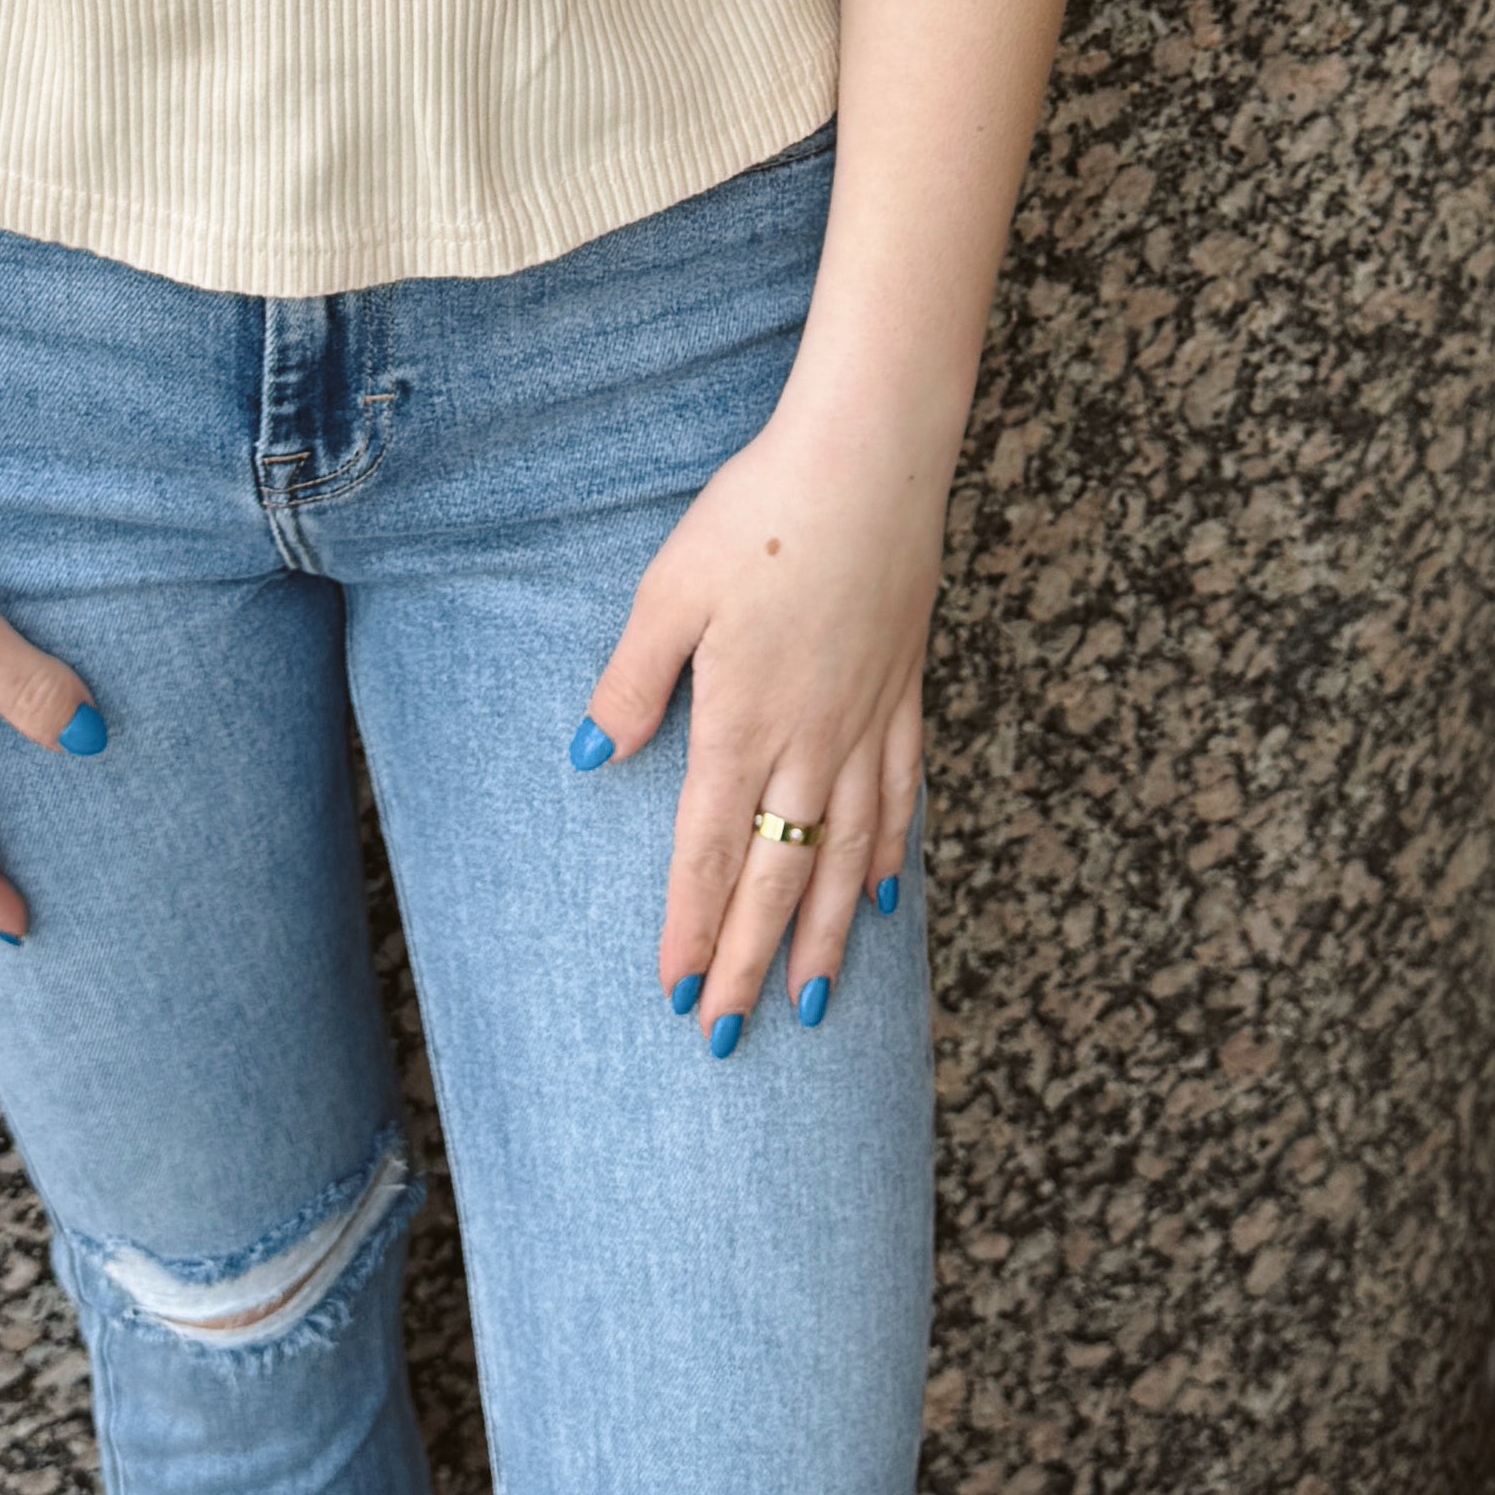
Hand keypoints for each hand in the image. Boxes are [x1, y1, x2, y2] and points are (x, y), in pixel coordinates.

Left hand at [575, 401, 933, 1045]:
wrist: (871, 456)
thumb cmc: (760, 515)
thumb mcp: (671, 589)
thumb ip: (632, 681)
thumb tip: (590, 757)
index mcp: (744, 720)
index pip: (711, 851)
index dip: (695, 929)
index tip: (676, 994)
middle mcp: (813, 740)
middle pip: (780, 876)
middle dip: (752, 964)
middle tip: (729, 1038)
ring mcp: (867, 722)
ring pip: (848, 856)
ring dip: (826, 937)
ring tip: (813, 1006)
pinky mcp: (904, 693)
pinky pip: (900, 799)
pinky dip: (890, 859)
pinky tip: (882, 901)